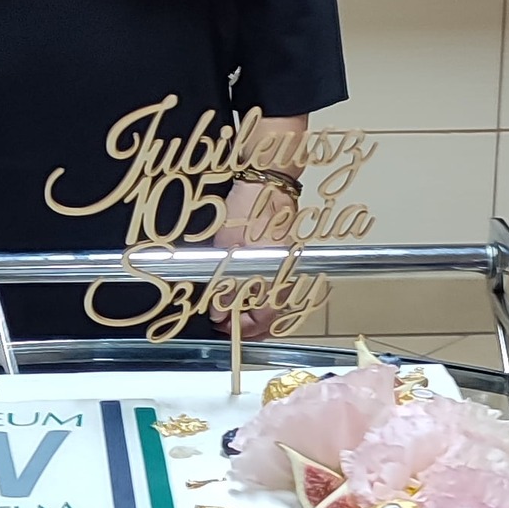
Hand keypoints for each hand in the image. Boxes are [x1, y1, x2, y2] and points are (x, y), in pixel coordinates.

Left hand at [210, 177, 298, 338]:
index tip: (220, 324)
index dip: (240, 326)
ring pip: (273, 302)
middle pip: (272, 315)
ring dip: (253, 312)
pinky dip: (259, 296)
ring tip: (230, 311)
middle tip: (223, 323)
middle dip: (247, 324)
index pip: (264, 317)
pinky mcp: (283, 257)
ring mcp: (287, 266)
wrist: (265, 181)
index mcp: (278, 274)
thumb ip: (227, 285)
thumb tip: (222, 312)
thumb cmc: (249, 208)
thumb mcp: (228, 249)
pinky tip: (243, 294)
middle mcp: (287, 274)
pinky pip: (273, 286)